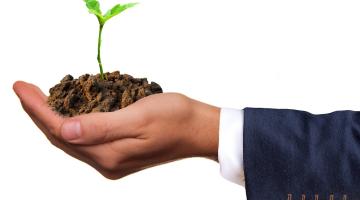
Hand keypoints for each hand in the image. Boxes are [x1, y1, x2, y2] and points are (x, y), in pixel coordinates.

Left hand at [13, 81, 219, 178]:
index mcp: (109, 155)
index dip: (38, 109)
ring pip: (72, 140)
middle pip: (62, 139)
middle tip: (25, 89)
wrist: (198, 130)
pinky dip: (72, 124)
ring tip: (39, 98)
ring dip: (53, 119)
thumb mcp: (139, 117)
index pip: (61, 131)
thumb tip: (64, 130)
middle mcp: (106, 162)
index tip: (21, 87)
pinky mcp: (119, 155)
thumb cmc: (176, 118)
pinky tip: (68, 112)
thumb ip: (100, 127)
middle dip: (39, 114)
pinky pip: (85, 140)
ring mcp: (112, 161)